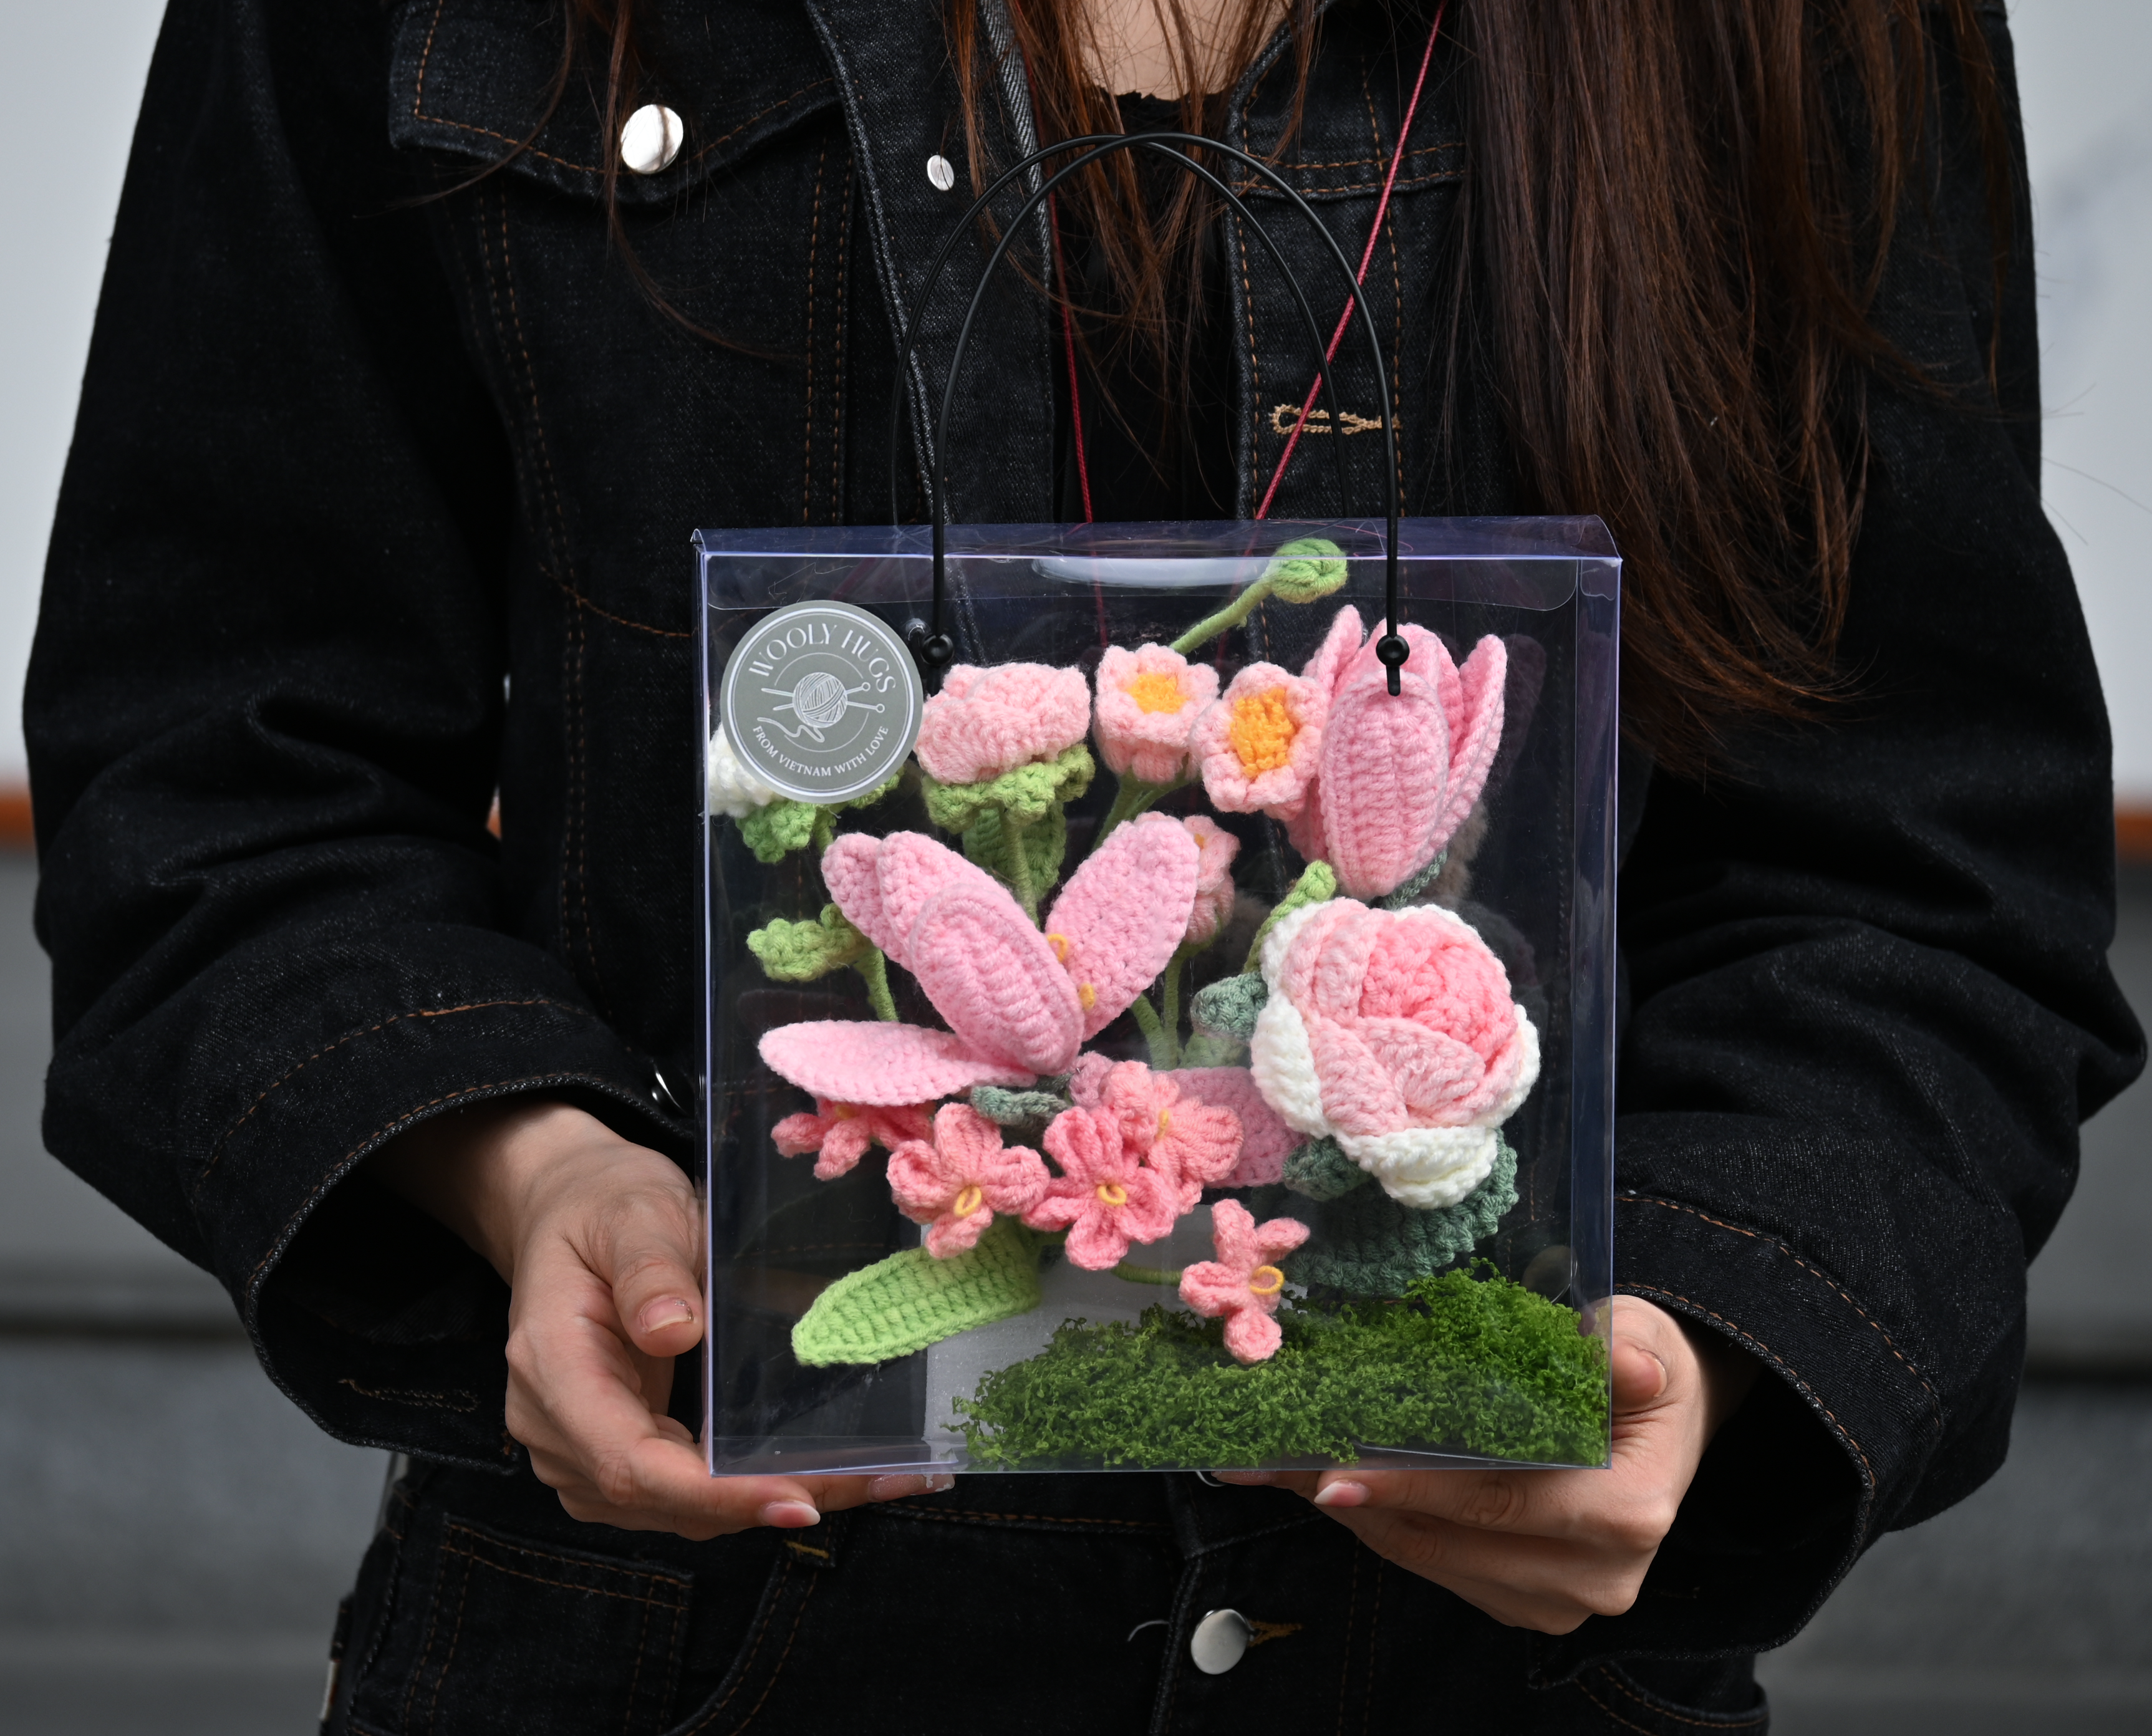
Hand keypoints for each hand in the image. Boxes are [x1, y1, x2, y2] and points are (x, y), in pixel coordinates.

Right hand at [373, 1098, 948, 1538]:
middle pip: (667, 1499)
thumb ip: (649, 1271)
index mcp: (552, 1371)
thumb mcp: (631, 1216)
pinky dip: (756, 1487)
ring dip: (777, 1500)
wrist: (572, 1207)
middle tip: (880, 1480)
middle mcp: (558, 1429)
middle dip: (772, 1500)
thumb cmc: (603, 1206)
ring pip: (684, 1508)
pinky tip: (830, 1471)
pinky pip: (689, 1490)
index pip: (629, 1463)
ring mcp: (585, 1450)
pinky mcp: (623, 1450)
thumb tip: (674, 1330)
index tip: (796, 1499)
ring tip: (879, 1477)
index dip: (712, 1492)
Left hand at [1217, 1295, 1757, 1632]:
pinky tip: (1334, 1484)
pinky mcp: (1522, 1601)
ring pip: (1428, 1558)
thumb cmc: (1641, 1368)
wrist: (1663, 1419)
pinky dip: (1383, 1524)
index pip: (1500, 1502)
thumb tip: (1627, 1364)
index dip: (1415, 1488)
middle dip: (1357, 1498)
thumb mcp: (1641, 1337)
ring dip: (1356, 1514)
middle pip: (1449, 1540)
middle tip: (1277, 1458)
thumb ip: (1623, 1347)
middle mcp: (1595, 1576)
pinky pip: (1434, 1565)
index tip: (1335, 1473)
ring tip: (1286, 1465)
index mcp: (1627, 1513)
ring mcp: (1556, 1600)